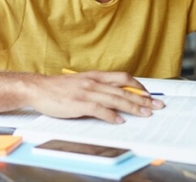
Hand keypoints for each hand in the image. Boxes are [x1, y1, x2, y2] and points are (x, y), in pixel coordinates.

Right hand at [28, 71, 164, 122]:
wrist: (39, 88)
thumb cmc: (60, 88)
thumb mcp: (82, 82)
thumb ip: (98, 86)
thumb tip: (116, 94)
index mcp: (96, 75)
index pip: (123, 78)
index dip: (139, 86)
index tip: (150, 94)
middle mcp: (95, 82)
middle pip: (124, 90)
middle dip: (143, 99)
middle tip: (157, 105)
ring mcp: (87, 92)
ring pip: (116, 99)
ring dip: (133, 107)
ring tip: (145, 113)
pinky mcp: (80, 103)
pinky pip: (100, 109)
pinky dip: (111, 116)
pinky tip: (120, 121)